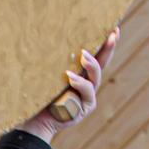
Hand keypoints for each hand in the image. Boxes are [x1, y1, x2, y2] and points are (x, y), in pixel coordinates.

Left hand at [16, 26, 119, 144]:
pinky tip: (70, 77)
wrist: (34, 120)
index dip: (105, 42)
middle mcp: (87, 83)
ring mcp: (88, 97)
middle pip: (102, 64)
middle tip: (113, 34)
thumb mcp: (47, 74)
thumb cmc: (38, 94)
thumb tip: (46, 32)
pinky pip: (85, 93)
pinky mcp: (85, 108)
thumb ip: (53, 61)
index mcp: (80, 73)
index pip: (96, 55)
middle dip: (109, 48)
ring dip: (91, 65)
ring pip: (95, 78)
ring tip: (83, 56)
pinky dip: (78, 84)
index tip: (114, 27)